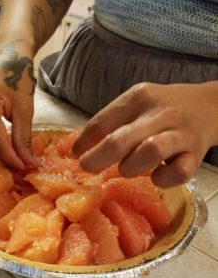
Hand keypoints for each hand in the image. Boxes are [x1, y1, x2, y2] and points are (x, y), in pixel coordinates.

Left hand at [72, 82, 217, 187]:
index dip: (83, 141)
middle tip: (86, 167)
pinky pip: (179, 172)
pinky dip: (162, 179)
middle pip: (120, 140)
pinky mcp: (196, 154)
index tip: (74, 153)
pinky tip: (155, 176)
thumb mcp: (137, 102)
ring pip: (149, 152)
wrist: (208, 105)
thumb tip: (81, 145)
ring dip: (129, 167)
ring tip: (124, 169)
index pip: (102, 121)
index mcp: (138, 98)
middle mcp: (158, 113)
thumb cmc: (162, 106)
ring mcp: (180, 134)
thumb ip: (112, 120)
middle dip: (97, 158)